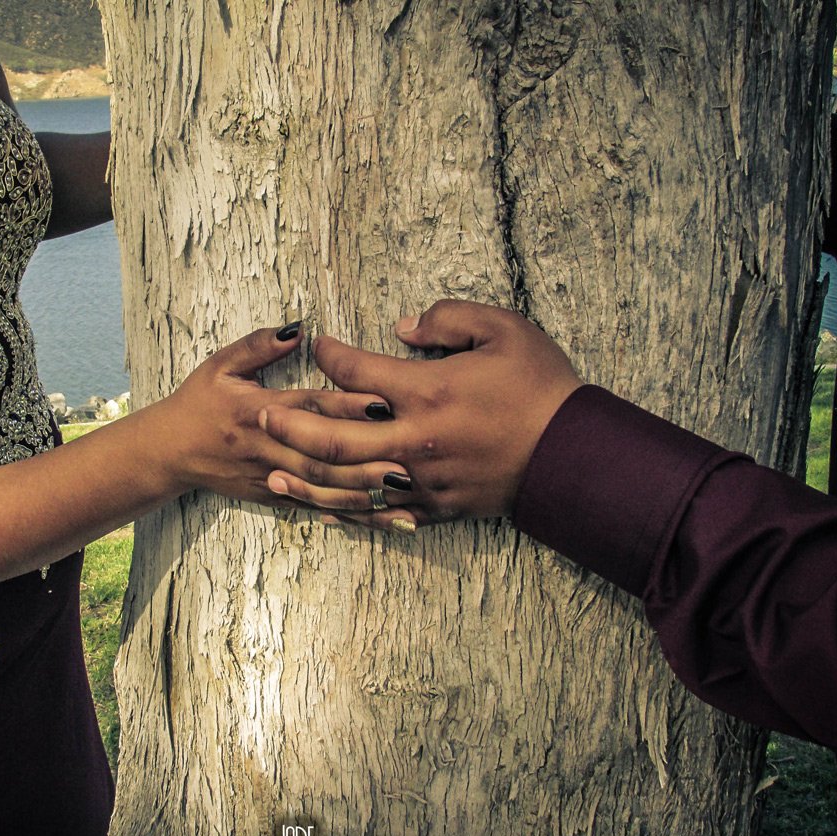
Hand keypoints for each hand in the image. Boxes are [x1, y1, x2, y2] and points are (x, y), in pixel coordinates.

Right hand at [149, 322, 409, 508]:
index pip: (307, 408)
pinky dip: (344, 511)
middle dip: (364, 457)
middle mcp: (264, 446)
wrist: (169, 452)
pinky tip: (377, 515)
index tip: (383, 401)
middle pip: (320, 454)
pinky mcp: (269, 497)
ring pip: (319, 488)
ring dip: (361, 489)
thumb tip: (298, 329)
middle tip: (408, 456)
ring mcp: (267, 477)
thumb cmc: (198, 402)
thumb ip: (258, 345)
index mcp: (254, 410)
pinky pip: (311, 506)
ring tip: (401, 488)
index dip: (345, 405)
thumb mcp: (220, 365)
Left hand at [258, 301, 582, 524]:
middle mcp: (415, 439)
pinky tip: (320, 513)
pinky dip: (347, 515)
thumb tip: (402, 326)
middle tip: (260, 419)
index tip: (320, 345)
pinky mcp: (436, 508)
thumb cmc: (543, 386)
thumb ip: (448, 318)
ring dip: (305, 481)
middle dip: (291, 427)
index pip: (358, 371)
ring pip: (348, 486)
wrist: (576, 455)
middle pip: (333, 438)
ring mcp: (422, 480)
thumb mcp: (505, 329)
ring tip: (271, 475)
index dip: (331, 354)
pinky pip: (381, 516)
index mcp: (428, 390)